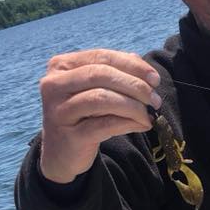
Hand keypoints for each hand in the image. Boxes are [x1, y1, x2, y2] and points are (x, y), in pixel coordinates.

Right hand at [39, 49, 160, 182]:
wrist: (61, 152)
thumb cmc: (82, 115)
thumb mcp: (94, 89)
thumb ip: (114, 73)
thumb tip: (142, 66)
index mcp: (60, 66)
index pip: (101, 57)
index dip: (132, 66)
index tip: (155, 79)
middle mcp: (54, 85)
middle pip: (101, 75)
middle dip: (135, 85)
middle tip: (155, 99)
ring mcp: (59, 111)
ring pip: (102, 99)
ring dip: (133, 105)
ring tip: (149, 113)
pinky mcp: (70, 136)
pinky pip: (105, 125)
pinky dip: (128, 123)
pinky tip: (142, 125)